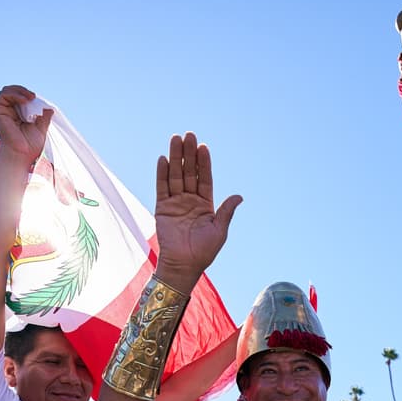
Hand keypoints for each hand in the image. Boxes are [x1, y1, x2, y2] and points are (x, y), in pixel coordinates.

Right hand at [0, 85, 51, 163]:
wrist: (22, 154)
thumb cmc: (31, 145)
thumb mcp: (41, 128)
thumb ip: (44, 117)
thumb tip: (49, 108)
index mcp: (20, 114)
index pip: (22, 97)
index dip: (29, 95)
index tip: (39, 101)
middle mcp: (10, 111)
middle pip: (14, 92)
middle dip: (24, 91)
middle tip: (34, 97)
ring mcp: (4, 111)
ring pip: (8, 91)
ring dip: (20, 91)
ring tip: (30, 98)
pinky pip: (4, 95)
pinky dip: (15, 94)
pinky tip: (24, 101)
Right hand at [154, 133, 242, 287]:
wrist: (184, 265)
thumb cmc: (204, 252)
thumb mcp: (219, 230)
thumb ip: (226, 211)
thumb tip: (239, 196)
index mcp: (206, 204)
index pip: (205, 178)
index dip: (204, 163)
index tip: (204, 147)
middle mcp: (190, 200)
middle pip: (189, 172)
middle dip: (189, 154)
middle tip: (188, 135)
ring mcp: (176, 203)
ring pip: (175, 175)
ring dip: (175, 158)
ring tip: (175, 139)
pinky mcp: (162, 208)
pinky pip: (162, 188)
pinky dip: (162, 174)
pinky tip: (163, 160)